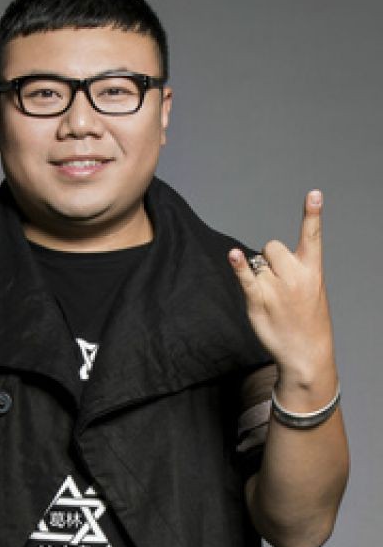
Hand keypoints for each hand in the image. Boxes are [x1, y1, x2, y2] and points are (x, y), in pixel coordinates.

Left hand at [228, 190, 334, 385]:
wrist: (306, 353)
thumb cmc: (306, 319)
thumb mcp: (312, 289)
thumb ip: (294, 268)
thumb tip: (266, 255)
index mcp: (312, 271)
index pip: (312, 237)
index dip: (312, 214)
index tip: (313, 193)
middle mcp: (296, 276)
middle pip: (272, 246)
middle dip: (269, 259)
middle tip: (278, 285)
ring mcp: (277, 288)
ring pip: (258, 263)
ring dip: (259, 276)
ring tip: (273, 299)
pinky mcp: (258, 300)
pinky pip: (246, 278)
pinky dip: (238, 266)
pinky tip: (233, 256)